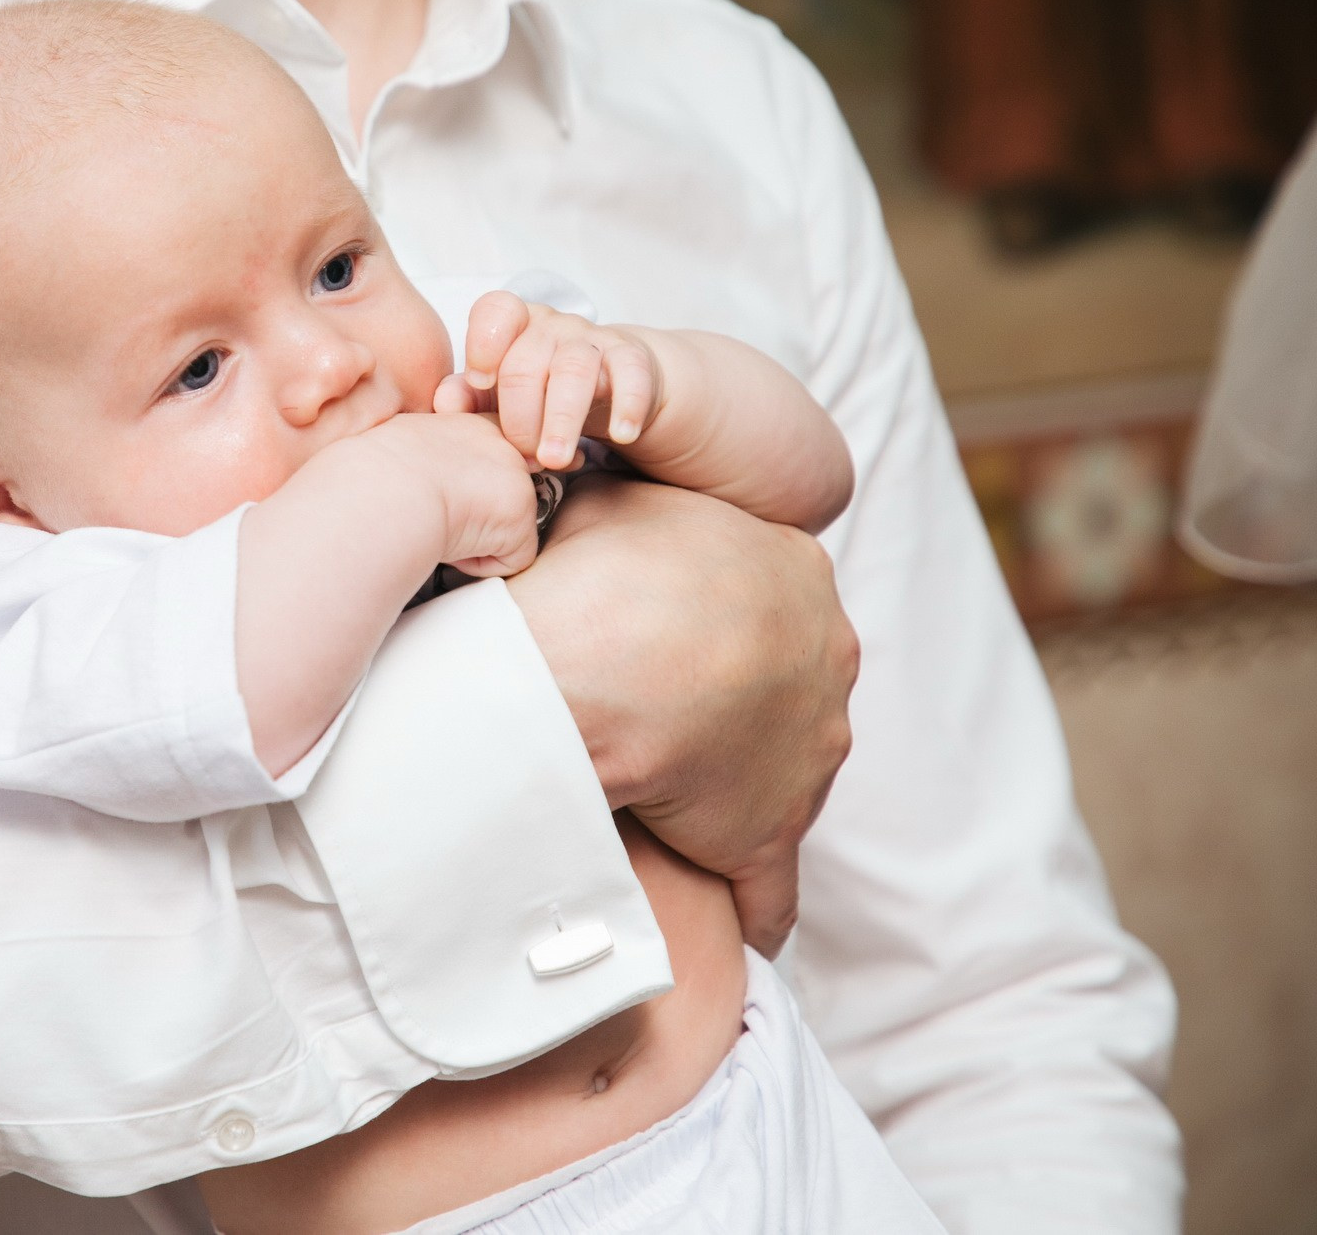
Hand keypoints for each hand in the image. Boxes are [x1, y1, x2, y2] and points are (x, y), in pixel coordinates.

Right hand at [350, 412, 539, 577]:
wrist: (385, 488)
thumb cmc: (372, 474)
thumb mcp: (402, 445)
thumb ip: (431, 455)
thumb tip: (425, 476)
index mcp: (471, 425)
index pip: (486, 461)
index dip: (470, 488)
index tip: (440, 499)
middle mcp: (504, 444)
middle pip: (501, 495)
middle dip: (476, 514)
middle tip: (436, 513)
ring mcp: (519, 478)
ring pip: (506, 528)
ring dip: (475, 539)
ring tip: (437, 525)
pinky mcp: (522, 516)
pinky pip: (512, 559)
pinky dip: (481, 563)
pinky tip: (452, 544)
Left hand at [433, 292, 662, 471]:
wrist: (608, 387)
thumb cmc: (538, 394)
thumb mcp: (499, 399)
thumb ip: (468, 399)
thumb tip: (444, 404)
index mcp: (513, 326)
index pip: (496, 311)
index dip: (484, 343)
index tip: (481, 382)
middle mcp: (551, 326)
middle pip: (527, 361)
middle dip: (521, 417)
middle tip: (525, 458)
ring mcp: (592, 339)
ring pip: (575, 368)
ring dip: (562, 420)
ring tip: (556, 461)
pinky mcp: (632, 359)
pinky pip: (632, 374)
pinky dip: (628, 405)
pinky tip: (622, 435)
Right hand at [504, 477, 858, 956]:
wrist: (613, 651)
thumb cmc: (603, 564)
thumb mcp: (613, 498)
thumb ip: (625, 500)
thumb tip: (589, 482)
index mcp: (794, 569)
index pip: (759, 602)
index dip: (705, 620)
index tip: (659, 637)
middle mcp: (827, 656)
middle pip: (779, 687)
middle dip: (726, 703)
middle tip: (653, 717)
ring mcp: (811, 748)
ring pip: (774, 777)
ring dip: (724, 793)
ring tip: (657, 807)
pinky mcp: (772, 830)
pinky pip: (772, 887)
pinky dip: (755, 909)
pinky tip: (736, 934)